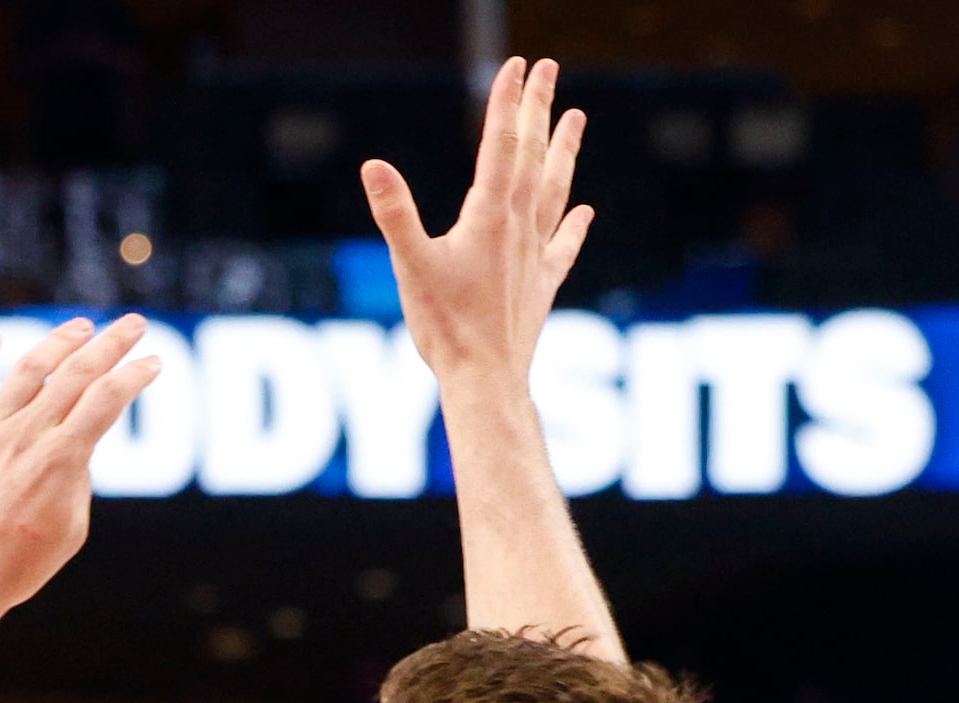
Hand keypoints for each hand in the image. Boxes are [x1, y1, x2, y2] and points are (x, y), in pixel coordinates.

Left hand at [0, 313, 160, 620]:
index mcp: (61, 460)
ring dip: (58, 342)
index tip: (152, 362)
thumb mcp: (68, 531)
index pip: (108, 400)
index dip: (135, 375)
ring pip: (26, 370)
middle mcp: (25, 436)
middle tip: (133, 325)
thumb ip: (77, 482)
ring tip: (80, 327)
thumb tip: (74, 452)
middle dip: (111, 344)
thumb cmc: (14, 570)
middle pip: (76, 373)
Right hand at [361, 56, 590, 386]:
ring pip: (556, 190)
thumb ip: (395, 214)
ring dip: (565, 151)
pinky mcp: (540, 284)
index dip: (507, 102)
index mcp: (488, 217)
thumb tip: (373, 166)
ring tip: (577, 118)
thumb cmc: (445, 327)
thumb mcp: (410, 266)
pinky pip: (563, 246)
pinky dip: (575, 225)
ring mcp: (534, 255)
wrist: (486, 379)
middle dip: (539, 109)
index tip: (517, 65)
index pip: (501, 145)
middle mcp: (519, 227)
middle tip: (549, 68)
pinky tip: (585, 210)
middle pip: (533, 156)